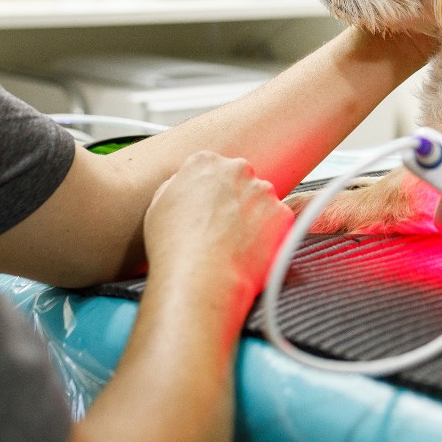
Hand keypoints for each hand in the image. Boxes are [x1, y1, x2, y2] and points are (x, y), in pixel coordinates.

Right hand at [144, 151, 293, 317]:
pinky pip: (278, 223)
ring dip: (254, 218)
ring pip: (261, 201)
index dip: (210, 193)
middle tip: (222, 230)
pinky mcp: (282, 213)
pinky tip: (249, 252)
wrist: (200, 278)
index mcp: (204, 162)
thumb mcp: (159, 206)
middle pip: (240, 181)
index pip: (213, 168)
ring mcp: (263, 191)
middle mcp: (237, 169)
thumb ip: (178, 186)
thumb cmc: (174, 247)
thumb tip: (190, 187)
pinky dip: (269, 236)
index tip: (208, 211)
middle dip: (235, 201)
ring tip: (234, 245)